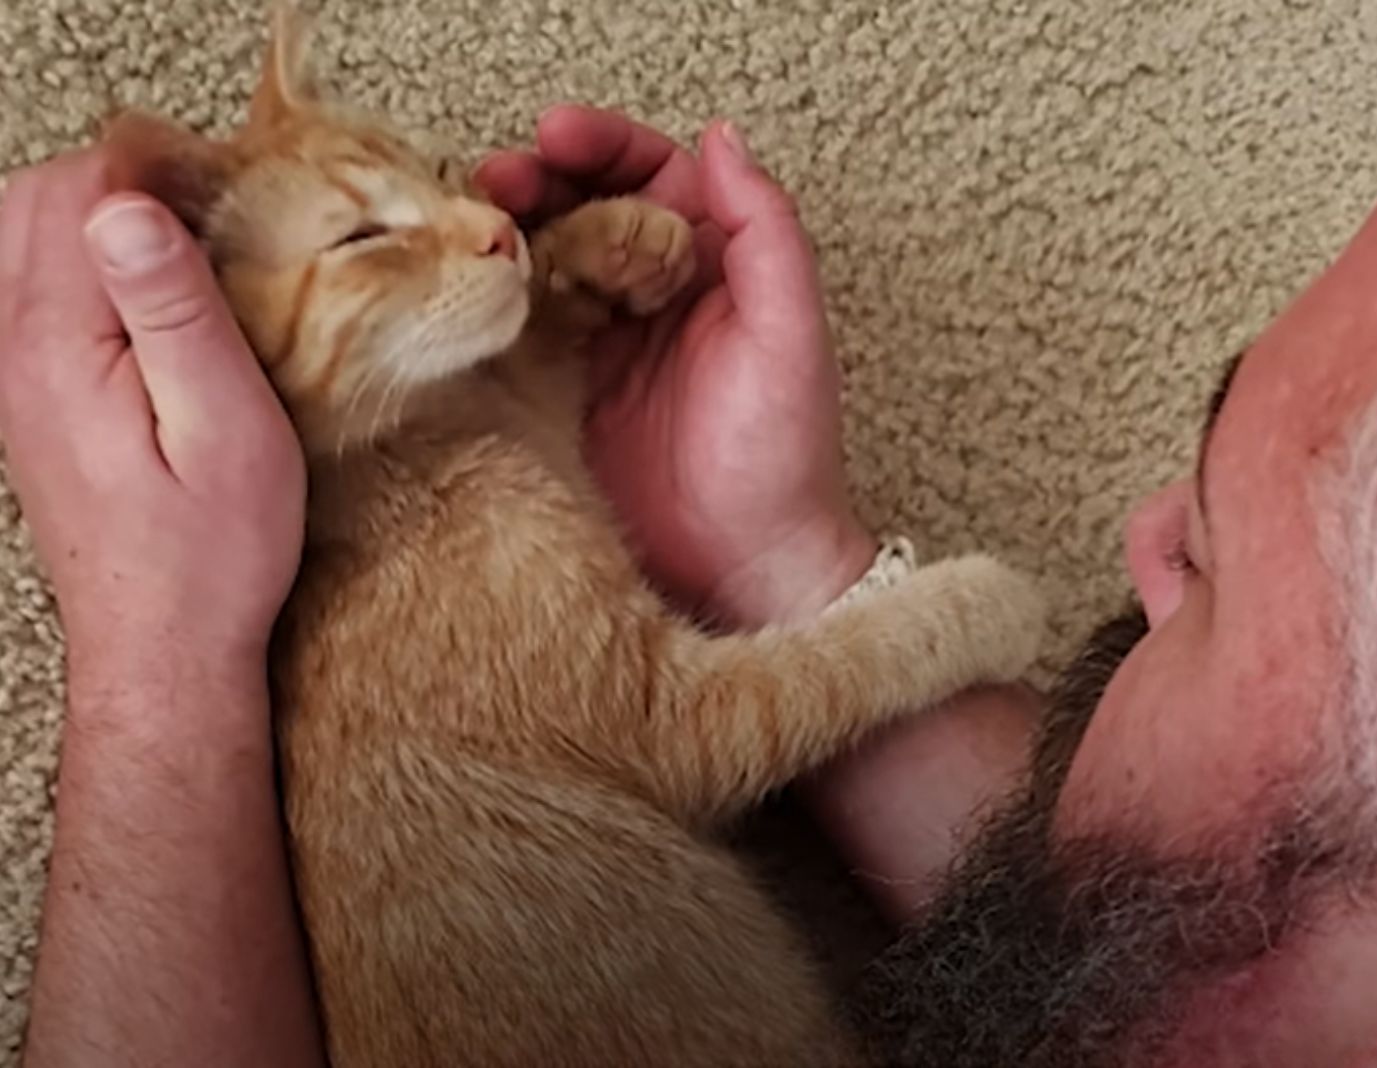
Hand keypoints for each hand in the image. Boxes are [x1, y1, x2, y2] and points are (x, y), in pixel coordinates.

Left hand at [0, 149, 304, 678]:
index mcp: (56, 345)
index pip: (79, 195)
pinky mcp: (24, 398)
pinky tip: (138, 295)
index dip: (156, 171)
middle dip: (119, 182)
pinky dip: (77, 264)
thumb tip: (128, 209)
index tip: (225, 193)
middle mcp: (10, 351)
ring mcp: (7, 375)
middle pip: (31, 202)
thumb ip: (174, 312)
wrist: (162, 644)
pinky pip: (23, 290)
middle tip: (204, 210)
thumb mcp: (225, 426)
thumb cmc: (209, 551)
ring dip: (94, 218)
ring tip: (176, 245)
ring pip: (17, 238)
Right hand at [477, 108, 874, 624]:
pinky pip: (511, 326)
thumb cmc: (783, 460)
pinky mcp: (554, 392)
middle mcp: (649, 293)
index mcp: (709, 264)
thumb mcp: (790, 336)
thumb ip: (766, 235)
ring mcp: (596, 343)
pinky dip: (484, 297)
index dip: (604, 145)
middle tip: (497, 177)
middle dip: (536, 178)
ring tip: (467, 224)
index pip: (651, 174)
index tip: (558, 134)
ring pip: (537, 257)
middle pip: (580, 205)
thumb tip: (723, 140)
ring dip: (500, 230)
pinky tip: (462, 287)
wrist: (744, 570)